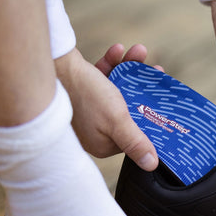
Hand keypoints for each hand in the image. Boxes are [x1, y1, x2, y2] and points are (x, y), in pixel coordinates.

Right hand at [55, 45, 158, 170]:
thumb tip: (150, 165)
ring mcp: (85, 109)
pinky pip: (102, 78)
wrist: (52, 64)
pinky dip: (111, 64)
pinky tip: (117, 50)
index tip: (164, 101)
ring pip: (117, 89)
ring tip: (138, 51)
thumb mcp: (116, 120)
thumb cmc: (84, 95)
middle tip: (155, 70)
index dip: (150, 116)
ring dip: (129, 69)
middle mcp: (93, 129)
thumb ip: (135, 141)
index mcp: (101, 143)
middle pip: (128, 108)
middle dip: (142, 87)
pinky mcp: (79, 91)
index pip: (134, 133)